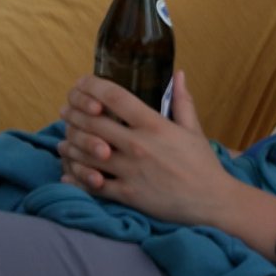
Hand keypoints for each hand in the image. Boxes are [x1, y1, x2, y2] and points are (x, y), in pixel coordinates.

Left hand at [56, 72, 231, 225]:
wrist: (212, 202)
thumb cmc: (202, 164)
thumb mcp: (194, 129)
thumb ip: (182, 101)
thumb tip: (179, 73)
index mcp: (154, 125)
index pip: (115, 97)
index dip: (92, 86)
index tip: (81, 83)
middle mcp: (138, 145)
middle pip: (93, 123)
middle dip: (73, 113)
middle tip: (65, 111)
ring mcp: (131, 171)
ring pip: (87, 153)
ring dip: (70, 144)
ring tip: (63, 141)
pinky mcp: (127, 195)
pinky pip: (93, 184)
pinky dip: (77, 177)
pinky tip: (69, 171)